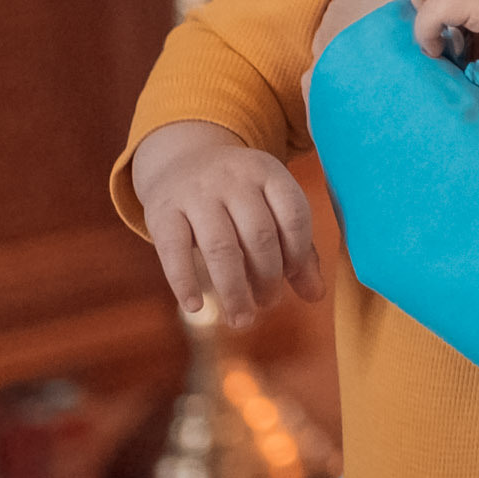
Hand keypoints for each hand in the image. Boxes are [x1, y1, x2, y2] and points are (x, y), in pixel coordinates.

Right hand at [129, 119, 323, 327]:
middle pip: (259, 235)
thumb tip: (316, 295)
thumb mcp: (270, 205)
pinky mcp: (162, 212)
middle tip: (268, 302)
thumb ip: (297, 247)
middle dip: (268, 278)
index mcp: (267, 171)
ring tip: (242, 318)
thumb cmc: (238, 196)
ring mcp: (196, 193)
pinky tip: (195, 307)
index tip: (291, 275)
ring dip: (234, 291)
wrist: (182, 159)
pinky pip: (174, 252)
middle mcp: (233, 178)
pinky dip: (185, 282)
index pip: (294, 215)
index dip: (298, 252)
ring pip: (221, 248)